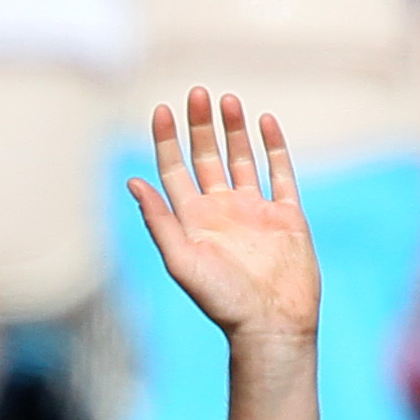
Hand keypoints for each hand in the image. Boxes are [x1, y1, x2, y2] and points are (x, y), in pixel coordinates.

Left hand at [128, 88, 315, 341]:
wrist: (272, 325)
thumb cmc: (223, 301)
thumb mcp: (182, 261)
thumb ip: (159, 221)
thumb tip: (133, 181)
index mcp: (193, 221)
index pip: (174, 171)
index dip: (166, 141)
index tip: (162, 110)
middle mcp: (222, 212)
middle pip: (206, 158)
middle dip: (199, 126)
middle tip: (197, 93)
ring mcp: (255, 212)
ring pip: (241, 160)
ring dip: (233, 130)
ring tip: (227, 100)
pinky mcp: (286, 217)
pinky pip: (279, 173)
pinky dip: (273, 147)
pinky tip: (264, 122)